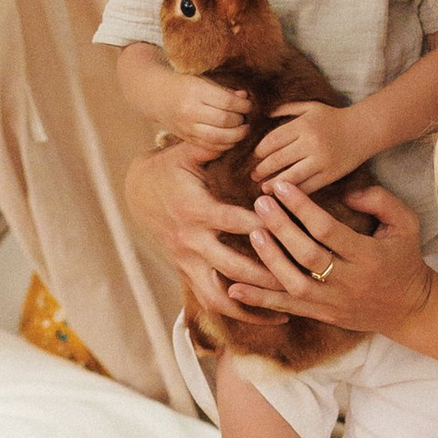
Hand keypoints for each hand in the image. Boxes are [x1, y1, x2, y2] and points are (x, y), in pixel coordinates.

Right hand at [123, 136, 286, 325]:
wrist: (135, 193)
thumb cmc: (168, 168)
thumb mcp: (187, 151)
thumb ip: (215, 141)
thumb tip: (244, 124)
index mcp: (194, 209)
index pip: (232, 222)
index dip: (261, 226)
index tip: (291, 229)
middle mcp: (191, 241)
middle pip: (232, 266)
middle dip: (267, 272)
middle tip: (302, 273)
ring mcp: (188, 262)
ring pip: (221, 294)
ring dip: (255, 302)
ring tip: (290, 305)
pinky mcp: (188, 273)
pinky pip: (214, 301)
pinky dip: (242, 311)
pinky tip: (271, 313)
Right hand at [162, 77, 251, 149]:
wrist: (156, 95)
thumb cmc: (184, 84)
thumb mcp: (203, 80)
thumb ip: (224, 90)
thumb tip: (245, 97)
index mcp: (195, 91)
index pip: (227, 102)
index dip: (243, 105)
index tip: (249, 105)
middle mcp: (190, 111)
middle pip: (225, 121)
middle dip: (241, 120)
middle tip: (246, 118)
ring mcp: (187, 127)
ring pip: (218, 138)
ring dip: (236, 136)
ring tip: (243, 130)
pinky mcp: (187, 138)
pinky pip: (210, 147)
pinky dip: (225, 145)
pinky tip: (231, 139)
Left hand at [242, 178, 434, 336]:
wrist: (409, 308)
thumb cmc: (404, 258)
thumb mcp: (406, 223)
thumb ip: (379, 200)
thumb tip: (346, 192)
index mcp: (368, 255)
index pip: (328, 229)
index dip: (301, 207)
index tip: (281, 186)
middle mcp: (349, 281)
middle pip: (308, 254)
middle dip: (281, 227)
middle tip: (260, 202)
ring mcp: (333, 301)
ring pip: (295, 284)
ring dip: (270, 259)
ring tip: (252, 232)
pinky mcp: (322, 315)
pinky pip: (288, 308)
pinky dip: (260, 299)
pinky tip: (235, 288)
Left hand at [251, 100, 366, 195]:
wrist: (364, 130)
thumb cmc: (333, 117)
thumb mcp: (310, 107)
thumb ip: (286, 108)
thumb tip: (263, 115)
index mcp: (304, 125)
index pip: (273, 140)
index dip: (260, 151)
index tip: (254, 157)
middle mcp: (311, 143)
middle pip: (278, 159)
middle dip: (262, 169)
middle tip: (253, 175)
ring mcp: (321, 161)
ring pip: (291, 176)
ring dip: (274, 184)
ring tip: (263, 188)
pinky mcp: (330, 175)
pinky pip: (308, 187)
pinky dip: (293, 192)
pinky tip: (284, 194)